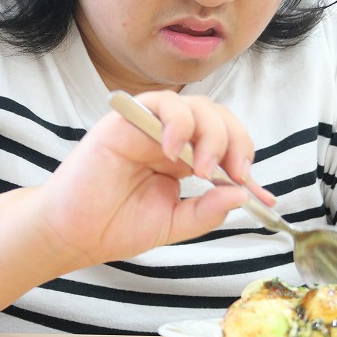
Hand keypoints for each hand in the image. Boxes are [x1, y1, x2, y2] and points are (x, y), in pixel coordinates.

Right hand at [38, 91, 272, 269]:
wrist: (73, 235)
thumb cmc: (116, 226)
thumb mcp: (173, 224)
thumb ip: (206, 211)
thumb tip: (241, 194)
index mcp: (185, 159)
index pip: (226, 144)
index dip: (247, 162)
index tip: (262, 193)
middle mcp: (170, 137)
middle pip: (217, 117)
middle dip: (236, 142)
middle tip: (234, 174)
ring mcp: (149, 126)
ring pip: (195, 105)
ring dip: (209, 133)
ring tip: (202, 169)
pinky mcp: (126, 120)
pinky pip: (159, 102)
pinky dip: (175, 121)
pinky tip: (172, 151)